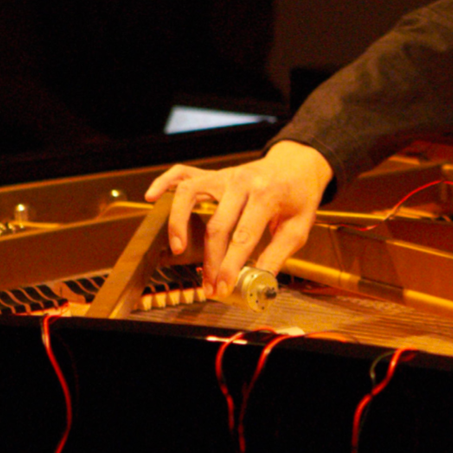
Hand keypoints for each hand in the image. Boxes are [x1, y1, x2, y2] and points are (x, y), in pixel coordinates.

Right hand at [144, 140, 333, 298]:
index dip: (231, 265)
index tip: (224, 286)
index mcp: (267, 194)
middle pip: (217, 224)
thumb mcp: (299, 227)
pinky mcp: (214, 174)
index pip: (243, 236)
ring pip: (191, 194)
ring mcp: (225, 175)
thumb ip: (277, 254)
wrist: (297, 165)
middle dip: (211, 260)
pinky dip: (165, 182)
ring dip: (179, 222)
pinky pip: (183, 173)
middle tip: (209, 285)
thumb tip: (260, 281)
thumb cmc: (298, 196)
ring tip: (178, 248)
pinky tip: (153, 197)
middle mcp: (242, 182)